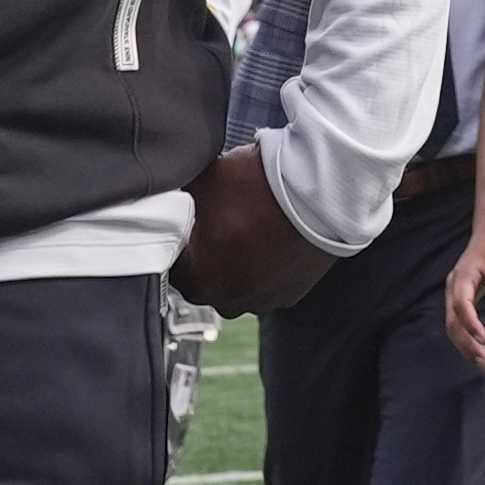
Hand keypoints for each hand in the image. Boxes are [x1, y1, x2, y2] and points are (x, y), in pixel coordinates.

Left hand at [173, 144, 337, 315]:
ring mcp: (261, 301)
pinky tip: (269, 234)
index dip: (177, 234)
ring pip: (235, 280)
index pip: (170, 259)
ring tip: (249, 223)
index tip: (187, 218)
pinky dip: (264, 263)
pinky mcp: (289, 294)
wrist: (316, 192)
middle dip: (207, 249)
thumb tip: (168, 198)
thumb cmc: (258, 189)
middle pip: (203, 274)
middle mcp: (227, 301)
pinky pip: (265, 281)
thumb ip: (177, 199)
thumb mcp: (201, 182)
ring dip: (237, 258)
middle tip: (220, 216)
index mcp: (197, 280)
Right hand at [442, 207, 484, 369]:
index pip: (462, 303)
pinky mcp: (461, 296)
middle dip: (467, 343)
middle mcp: (455, 285)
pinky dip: (466, 338)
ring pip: (453, 324)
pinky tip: (478, 350)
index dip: (471, 323)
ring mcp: (455, 291)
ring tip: (483, 363)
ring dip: (465, 345)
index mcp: (465, 274)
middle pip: (453, 320)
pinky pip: (458, 321)